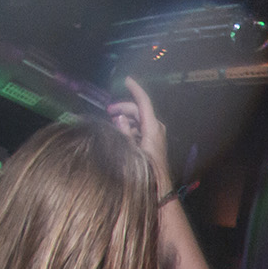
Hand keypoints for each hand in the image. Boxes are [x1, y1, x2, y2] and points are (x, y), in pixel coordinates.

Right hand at [106, 77, 171, 196]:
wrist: (159, 189)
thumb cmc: (145, 170)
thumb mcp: (130, 149)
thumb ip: (124, 130)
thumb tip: (118, 118)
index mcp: (152, 128)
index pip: (144, 102)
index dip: (135, 89)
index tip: (127, 79)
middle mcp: (157, 129)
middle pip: (138, 110)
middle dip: (122, 109)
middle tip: (108, 113)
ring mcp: (156, 136)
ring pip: (138, 120)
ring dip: (125, 120)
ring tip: (114, 129)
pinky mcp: (153, 143)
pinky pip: (139, 130)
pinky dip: (130, 129)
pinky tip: (122, 137)